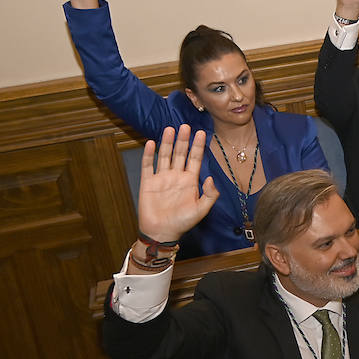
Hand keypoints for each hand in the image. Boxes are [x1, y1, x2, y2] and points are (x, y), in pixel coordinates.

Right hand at [137, 125, 218, 242]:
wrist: (162, 232)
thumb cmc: (182, 223)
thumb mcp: (201, 210)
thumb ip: (210, 194)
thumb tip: (210, 178)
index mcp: (190, 181)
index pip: (195, 159)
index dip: (198, 146)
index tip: (202, 133)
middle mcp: (176, 176)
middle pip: (180, 153)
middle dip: (183, 140)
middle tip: (185, 126)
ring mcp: (162, 178)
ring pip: (164, 156)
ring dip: (167, 142)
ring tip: (170, 129)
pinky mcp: (148, 182)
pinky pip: (148, 165)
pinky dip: (149, 154)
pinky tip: (152, 143)